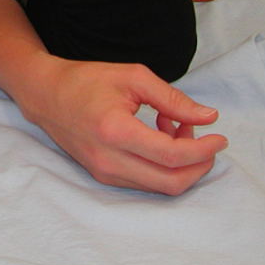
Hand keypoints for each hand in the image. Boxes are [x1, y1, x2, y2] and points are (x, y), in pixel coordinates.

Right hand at [18, 57, 227, 195]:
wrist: (45, 94)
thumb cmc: (87, 80)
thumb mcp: (133, 77)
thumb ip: (173, 99)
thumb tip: (208, 117)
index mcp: (116, 131)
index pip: (173, 155)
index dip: (204, 149)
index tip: (220, 136)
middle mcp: (108, 160)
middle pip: (171, 182)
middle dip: (199, 164)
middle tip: (206, 139)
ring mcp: (103, 172)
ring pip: (160, 186)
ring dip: (180, 164)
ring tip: (176, 129)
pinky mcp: (102, 176)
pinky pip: (145, 182)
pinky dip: (162, 166)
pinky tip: (159, 138)